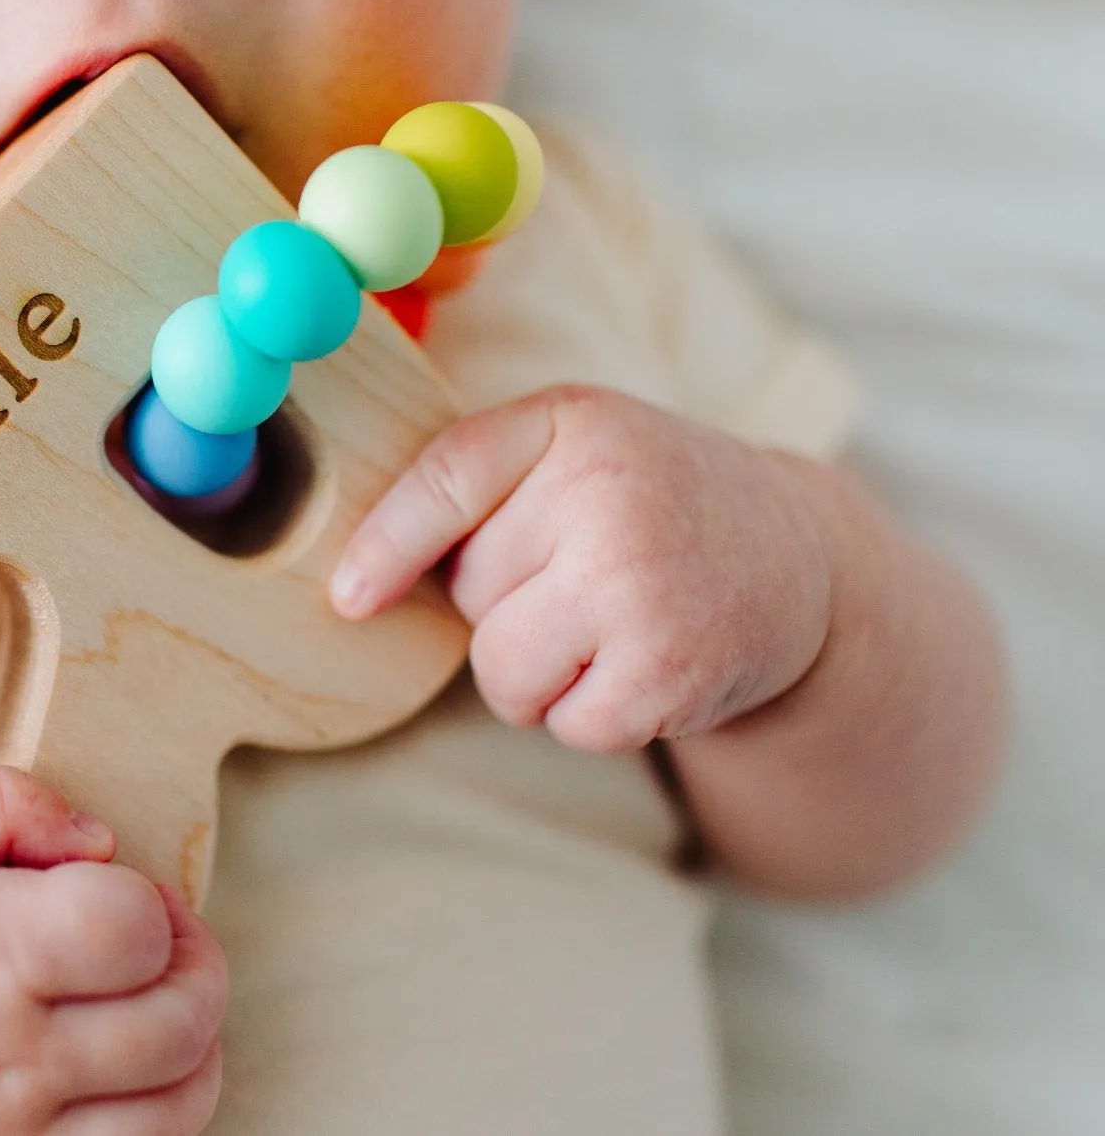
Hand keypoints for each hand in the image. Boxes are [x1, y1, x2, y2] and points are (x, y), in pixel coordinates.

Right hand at [0, 766, 226, 1135]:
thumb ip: (7, 802)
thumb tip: (103, 842)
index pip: (137, 930)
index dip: (152, 903)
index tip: (116, 896)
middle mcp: (4, 1055)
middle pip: (179, 1025)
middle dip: (195, 972)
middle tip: (160, 949)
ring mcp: (2, 1135)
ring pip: (172, 1115)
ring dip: (190, 1058)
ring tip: (153, 1019)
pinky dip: (144, 1123)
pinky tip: (116, 1084)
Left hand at [330, 385, 832, 753]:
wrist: (801, 560)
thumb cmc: (648, 507)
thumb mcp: (573, 451)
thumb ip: (474, 484)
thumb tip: (352, 586)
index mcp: (570, 423)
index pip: (446, 479)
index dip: (385, 545)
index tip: (347, 599)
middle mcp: (604, 493)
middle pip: (467, 595)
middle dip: (505, 606)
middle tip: (589, 579)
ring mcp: (636, 583)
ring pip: (501, 671)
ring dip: (536, 676)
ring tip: (608, 629)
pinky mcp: (667, 669)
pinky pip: (563, 725)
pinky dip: (592, 718)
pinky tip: (646, 667)